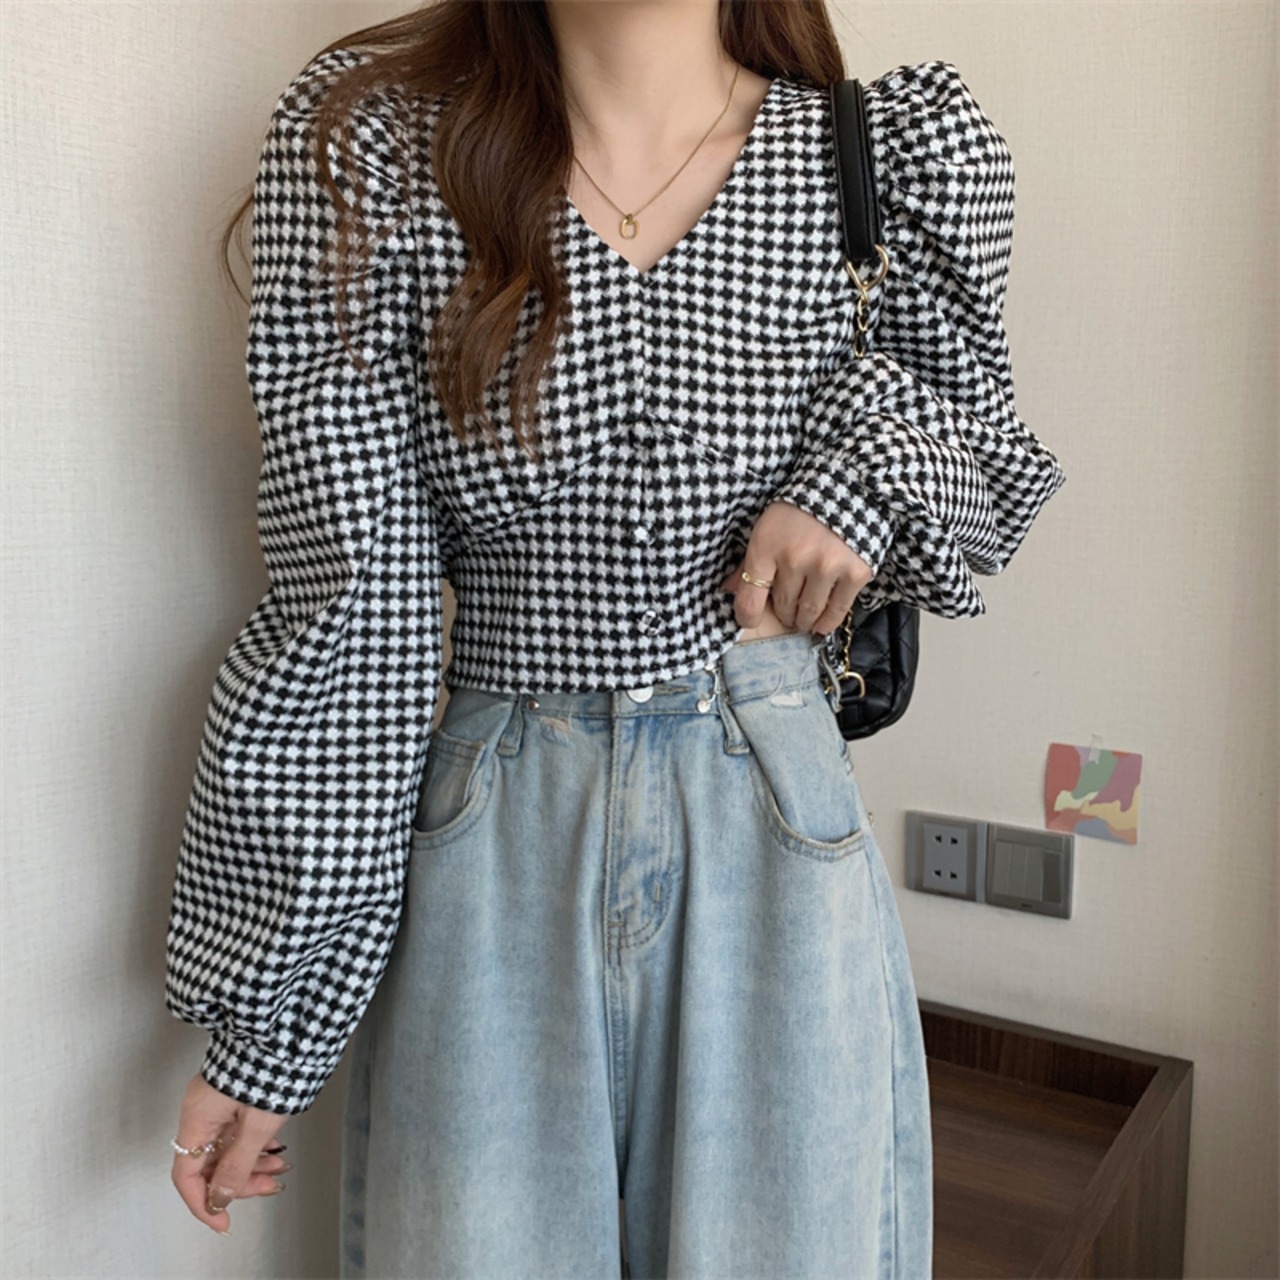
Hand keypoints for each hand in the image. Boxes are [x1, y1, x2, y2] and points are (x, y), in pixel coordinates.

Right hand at [171, 1073, 290, 1233]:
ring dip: (250, 1164)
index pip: (185, 1174)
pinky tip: (274, 1149)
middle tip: (268, 1186)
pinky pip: (235, 1131)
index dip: (202, 1203)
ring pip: (225, 1148)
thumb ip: (237, 1164)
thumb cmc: (271, 1065)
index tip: (223, 1220)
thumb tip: (220, 1198)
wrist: (290, 1027)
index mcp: (197, 1116)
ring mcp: (217, 1102)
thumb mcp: (258, 1123)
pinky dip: (253, 1145)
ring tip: (279, 1167)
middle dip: (237, 1182)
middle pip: (207, 1163)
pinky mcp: (233, 1095)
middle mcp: (201, 1110)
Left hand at [719, 501, 872, 635]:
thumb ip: (747, 562)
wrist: (847, 487)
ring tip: (803, 620)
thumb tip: (726, 591)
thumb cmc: (798, 510)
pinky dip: (828, 622)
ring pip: (809, 611)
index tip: (749, 620)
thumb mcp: (765, 528)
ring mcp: (826, 566)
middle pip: (782, 607)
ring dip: (804, 620)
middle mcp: (795, 559)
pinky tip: (821, 627)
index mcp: (766, 546)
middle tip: (786, 613)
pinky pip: (838, 609)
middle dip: (783, 614)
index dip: (746, 617)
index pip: (749, 599)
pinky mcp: (855, 573)